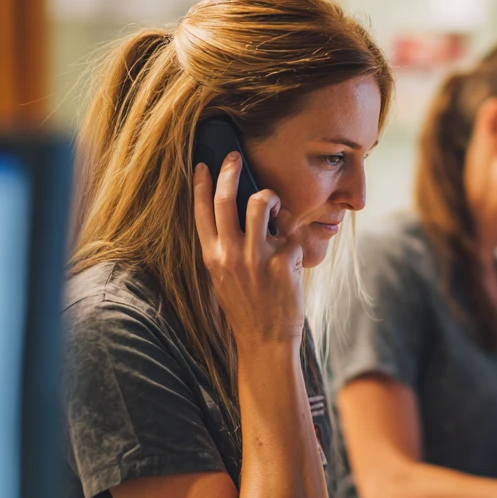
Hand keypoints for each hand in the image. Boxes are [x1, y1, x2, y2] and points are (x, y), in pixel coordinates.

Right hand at [193, 153, 304, 352]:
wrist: (266, 341)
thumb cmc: (248, 308)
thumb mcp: (224, 278)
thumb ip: (227, 248)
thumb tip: (237, 214)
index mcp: (212, 258)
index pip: (202, 212)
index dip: (201, 185)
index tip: (203, 165)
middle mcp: (230, 254)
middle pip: (226, 199)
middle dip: (230, 171)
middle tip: (236, 156)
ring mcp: (257, 257)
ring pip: (261, 203)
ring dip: (270, 196)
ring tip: (275, 207)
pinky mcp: (283, 260)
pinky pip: (291, 229)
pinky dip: (294, 234)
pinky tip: (293, 252)